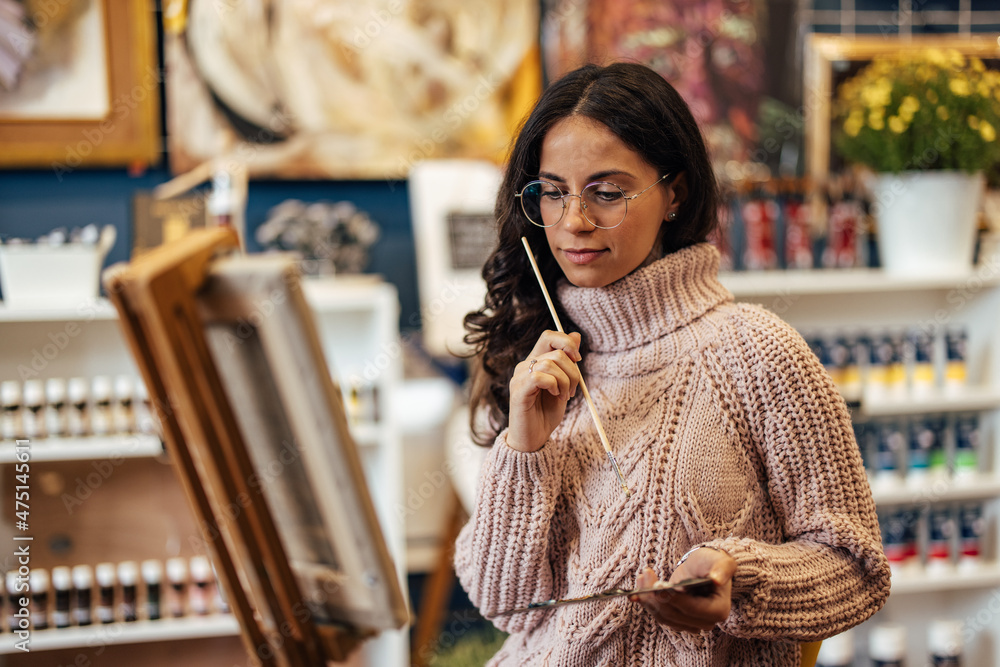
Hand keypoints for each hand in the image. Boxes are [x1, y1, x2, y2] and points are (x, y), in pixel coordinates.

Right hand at [505, 330, 582, 452]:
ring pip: (550, 363)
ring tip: (564, 396)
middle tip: (573, 390)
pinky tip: (555, 395)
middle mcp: (525, 366)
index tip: (578, 360)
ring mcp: (519, 378)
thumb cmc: (546, 414)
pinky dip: (553, 385)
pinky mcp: (518, 391)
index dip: (567, 343)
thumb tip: (576, 335)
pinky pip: (539, 376)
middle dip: (573, 370)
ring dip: (565, 381)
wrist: (533, 439)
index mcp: (535, 362)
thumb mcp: (564, 384)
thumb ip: (568, 361)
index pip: (549, 336)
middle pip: (555, 350)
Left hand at [630, 548, 735, 632]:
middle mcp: (704, 622)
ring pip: (663, 616)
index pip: (692, 609)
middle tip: (646, 575)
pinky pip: (658, 614)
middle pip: (674, 614)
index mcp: (718, 610)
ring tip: (642, 577)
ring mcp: (689, 623)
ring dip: (648, 598)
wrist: (703, 569)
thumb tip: (717, 579)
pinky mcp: (676, 620)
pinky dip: (647, 602)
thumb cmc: (712, 564)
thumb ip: (722, 569)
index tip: (657, 587)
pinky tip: (637, 590)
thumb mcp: (721, 561)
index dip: (674, 599)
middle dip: (656, 596)